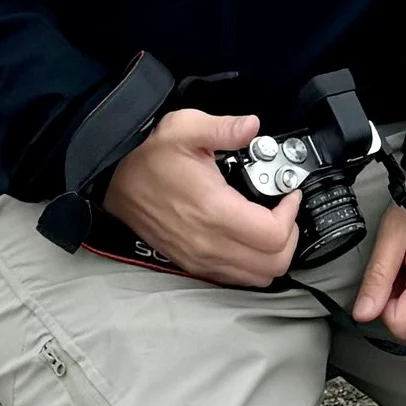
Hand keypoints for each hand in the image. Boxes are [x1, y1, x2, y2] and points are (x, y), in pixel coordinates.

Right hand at [100, 110, 299, 288]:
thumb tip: (252, 126)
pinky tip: (248, 236)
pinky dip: (253, 263)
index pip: (272, 235)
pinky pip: (236, 278)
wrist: (115, 184)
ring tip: (270, 223)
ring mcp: (200, 258)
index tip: (288, 194)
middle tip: (284, 211)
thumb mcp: (185, 128)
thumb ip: (224, 127)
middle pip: (272, 264)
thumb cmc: (148, 159)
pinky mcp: (193, 264)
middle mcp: (208, 243)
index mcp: (213, 210)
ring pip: (257, 277)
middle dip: (289, 236)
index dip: (291, 214)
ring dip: (273, 253)